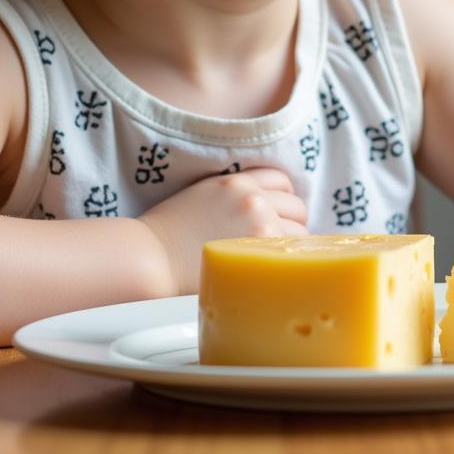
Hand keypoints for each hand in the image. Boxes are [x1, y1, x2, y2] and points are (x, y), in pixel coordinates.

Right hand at [138, 167, 308, 295]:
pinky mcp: (259, 249)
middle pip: (297, 206)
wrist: (152, 256)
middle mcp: (251, 197)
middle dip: (293, 223)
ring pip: (301, 233)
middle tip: (280, 244)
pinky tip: (276, 272)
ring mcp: (258, 223)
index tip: (279, 216)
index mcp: (236, 180)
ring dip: (293, 247)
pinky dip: (290, 262)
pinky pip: (294, 253)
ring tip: (276, 263)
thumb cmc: (171, 233)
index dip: (283, 200)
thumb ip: (234, 196)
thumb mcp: (204, 196)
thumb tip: (267, 211)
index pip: (282, 181)